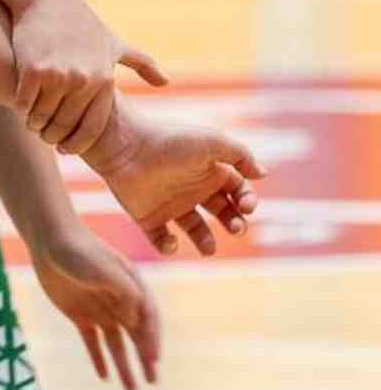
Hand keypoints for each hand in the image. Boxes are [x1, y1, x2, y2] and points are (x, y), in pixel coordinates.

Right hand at [12, 0, 166, 155]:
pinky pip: (25, 104)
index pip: (93, 127)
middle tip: (45, 136)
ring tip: (33, 124)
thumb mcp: (114, 43)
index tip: (66, 148)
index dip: (78, 143)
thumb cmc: (82, 23)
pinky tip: (22, 108)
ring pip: (42, 117)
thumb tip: (166, 83)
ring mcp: (58, 76)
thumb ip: (142, 64)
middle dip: (53, 136)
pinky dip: (22, 110)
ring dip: (35, 125)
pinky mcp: (33, 70)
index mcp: (105, 79)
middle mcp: (84, 80)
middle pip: (65, 125)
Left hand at [33, 225, 160, 389]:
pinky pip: (92, 342)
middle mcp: (119, 300)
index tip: (153, 360)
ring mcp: (99, 309)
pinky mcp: (79, 315)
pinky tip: (104, 377)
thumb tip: (136, 317)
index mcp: (132, 287)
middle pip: (137, 335)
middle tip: (153, 381)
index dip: (152, 339)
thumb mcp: (103, 268)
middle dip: (146, 358)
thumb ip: (123, 290)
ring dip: (125, 365)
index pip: (148, 318)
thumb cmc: (79, 251)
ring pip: (116, 344)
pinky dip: (98, 358)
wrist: (50, 241)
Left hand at [82, 97, 263, 256]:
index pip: (238, 190)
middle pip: (222, 211)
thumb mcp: (212, 142)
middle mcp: (192, 187)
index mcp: (209, 169)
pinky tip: (172, 241)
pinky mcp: (147, 217)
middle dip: (234, 222)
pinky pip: (160, 238)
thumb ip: (241, 155)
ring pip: (195, 229)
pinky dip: (167, 246)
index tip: (247, 206)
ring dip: (205, 241)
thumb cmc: (171, 141)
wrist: (124, 147)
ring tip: (208, 248)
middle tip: (236, 228)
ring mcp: (170, 203)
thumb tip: (263, 174)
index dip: (247, 200)